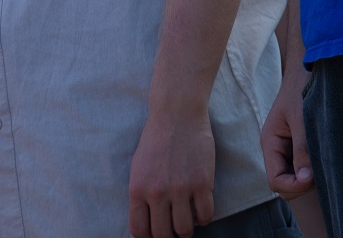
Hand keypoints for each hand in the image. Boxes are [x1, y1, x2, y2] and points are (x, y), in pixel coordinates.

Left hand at [128, 106, 215, 237]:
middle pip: (163, 235)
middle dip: (168, 236)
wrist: (176, 116)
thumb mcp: (138, 167)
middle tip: (171, 230)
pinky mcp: (202, 185)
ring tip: (185, 220)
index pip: (139, 230)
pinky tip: (199, 210)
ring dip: (186, 230)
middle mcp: (157, 193)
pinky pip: (206, 216)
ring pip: (185, 230)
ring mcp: (181, 190)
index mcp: (137, 188)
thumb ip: (141, 194)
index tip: (153, 236)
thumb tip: (146, 220)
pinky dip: (203, 218)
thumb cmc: (155, 140)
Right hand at [262, 62, 314, 200]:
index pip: (275, 180)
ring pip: (296, 178)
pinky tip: (328, 162)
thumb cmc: (302, 91)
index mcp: (270, 143)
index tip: (313, 177)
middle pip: (285, 183)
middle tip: (322, 174)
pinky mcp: (301, 146)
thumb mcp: (302, 120)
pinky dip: (315, 171)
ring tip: (327, 167)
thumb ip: (302, 149)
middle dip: (302, 185)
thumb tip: (305, 178)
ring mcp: (289, 149)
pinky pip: (305, 169)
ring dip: (310, 179)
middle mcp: (277, 149)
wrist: (308, 71)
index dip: (294, 185)